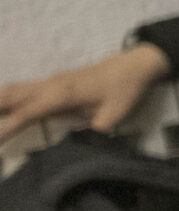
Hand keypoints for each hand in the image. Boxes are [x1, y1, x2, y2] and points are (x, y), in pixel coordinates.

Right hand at [0, 44, 171, 141]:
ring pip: (13, 90)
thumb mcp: (113, 116)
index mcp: (61, 94)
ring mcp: (50, 81)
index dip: (7, 126)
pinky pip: (22, 89)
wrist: (134, 65)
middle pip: (10, 96)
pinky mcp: (53, 82)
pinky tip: (3, 106)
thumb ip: (93, 131)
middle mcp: (50, 85)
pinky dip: (6, 97)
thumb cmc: (124, 90)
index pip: (26, 112)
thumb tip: (79, 144)